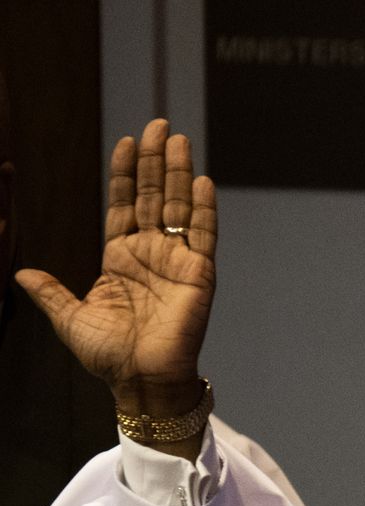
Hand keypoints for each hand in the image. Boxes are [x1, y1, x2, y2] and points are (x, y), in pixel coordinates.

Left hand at [13, 118, 215, 440]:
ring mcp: (177, 261)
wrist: (140, 380)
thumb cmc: (107, 355)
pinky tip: (201, 181)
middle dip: (153, 161)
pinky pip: (203, 235)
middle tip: (157, 125)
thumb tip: (20, 271)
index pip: (124, 205)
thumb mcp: (69, 318)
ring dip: (178, 173)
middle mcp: (151, 253)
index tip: (125, 142)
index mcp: (120, 258)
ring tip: (177, 139)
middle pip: (154, 196)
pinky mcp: (199, 275)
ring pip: (179, 207)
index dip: (124, 175)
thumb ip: (49, 292)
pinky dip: (203, 209)